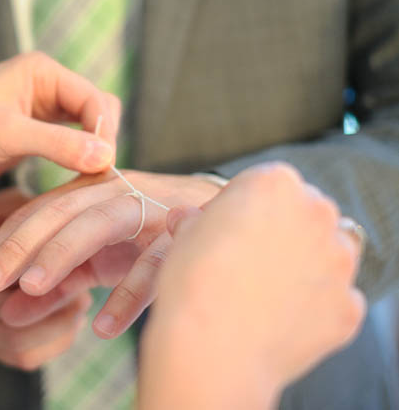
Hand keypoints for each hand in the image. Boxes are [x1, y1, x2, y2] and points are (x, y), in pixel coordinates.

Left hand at [0, 52, 120, 201]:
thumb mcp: (7, 133)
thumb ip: (58, 144)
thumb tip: (106, 156)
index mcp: (41, 72)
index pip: (94, 98)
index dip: (104, 131)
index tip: (103, 165)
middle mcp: (44, 89)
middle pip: (96, 113)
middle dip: (102, 142)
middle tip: (97, 177)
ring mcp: (38, 116)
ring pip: (84, 133)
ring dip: (90, 155)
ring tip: (90, 184)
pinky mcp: (30, 141)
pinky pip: (67, 150)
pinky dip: (76, 165)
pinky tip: (75, 185)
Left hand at [0, 169, 219, 337]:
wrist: (231, 214)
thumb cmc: (149, 238)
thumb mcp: (95, 261)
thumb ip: (55, 283)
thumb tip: (8, 315)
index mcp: (87, 194)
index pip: (34, 213)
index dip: (1, 246)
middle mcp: (112, 192)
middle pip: (56, 213)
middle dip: (16, 248)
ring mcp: (147, 208)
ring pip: (96, 225)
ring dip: (62, 254)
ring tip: (30, 288)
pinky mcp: (182, 231)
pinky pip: (151, 262)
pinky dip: (128, 294)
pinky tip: (103, 327)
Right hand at [0, 189, 93, 369]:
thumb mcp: (7, 203)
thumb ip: (31, 211)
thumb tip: (66, 219)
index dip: (34, 272)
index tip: (73, 263)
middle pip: (6, 310)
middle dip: (51, 300)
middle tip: (85, 288)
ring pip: (17, 341)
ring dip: (56, 326)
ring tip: (82, 304)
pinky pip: (22, 356)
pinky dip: (53, 343)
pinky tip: (71, 320)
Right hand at [140, 163, 364, 409]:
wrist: (212, 349)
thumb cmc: (193, 283)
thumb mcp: (184, 233)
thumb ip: (199, 218)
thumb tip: (190, 219)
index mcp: (276, 183)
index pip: (263, 183)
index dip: (238, 207)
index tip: (221, 229)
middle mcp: (317, 213)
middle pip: (302, 213)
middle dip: (278, 231)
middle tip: (242, 260)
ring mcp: (340, 262)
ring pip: (325, 253)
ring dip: (301, 264)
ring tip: (259, 290)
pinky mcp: (348, 306)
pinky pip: (331, 298)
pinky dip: (309, 306)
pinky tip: (274, 318)